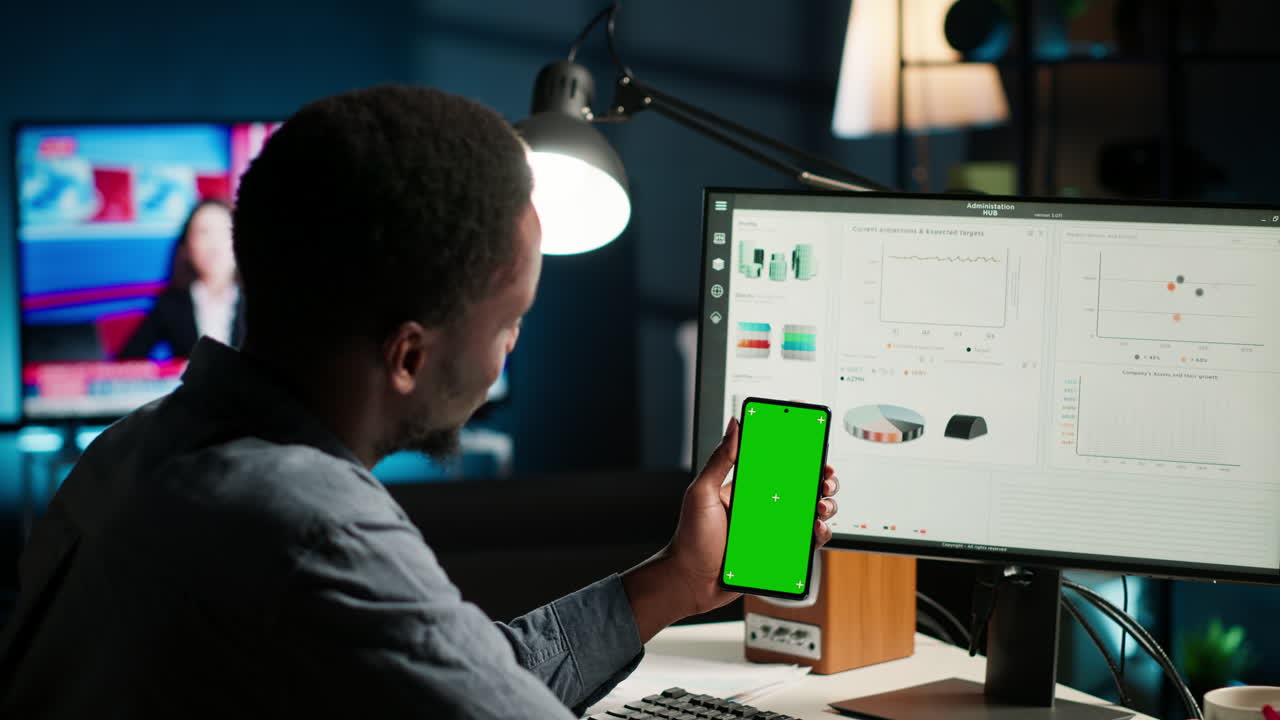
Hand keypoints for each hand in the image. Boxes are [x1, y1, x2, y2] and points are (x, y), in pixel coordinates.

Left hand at [622, 417, 840, 641]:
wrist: (690, 582)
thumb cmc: (690, 539)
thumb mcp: (702, 493)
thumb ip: (720, 459)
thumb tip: (734, 425)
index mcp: (745, 487)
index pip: (775, 462)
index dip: (797, 452)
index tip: (812, 440)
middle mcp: (761, 506)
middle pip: (800, 485)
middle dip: (819, 478)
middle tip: (824, 477)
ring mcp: (771, 529)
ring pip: (809, 511)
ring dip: (823, 504)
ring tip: (820, 505)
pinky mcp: (778, 551)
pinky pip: (805, 540)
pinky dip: (818, 533)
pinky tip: (816, 529)